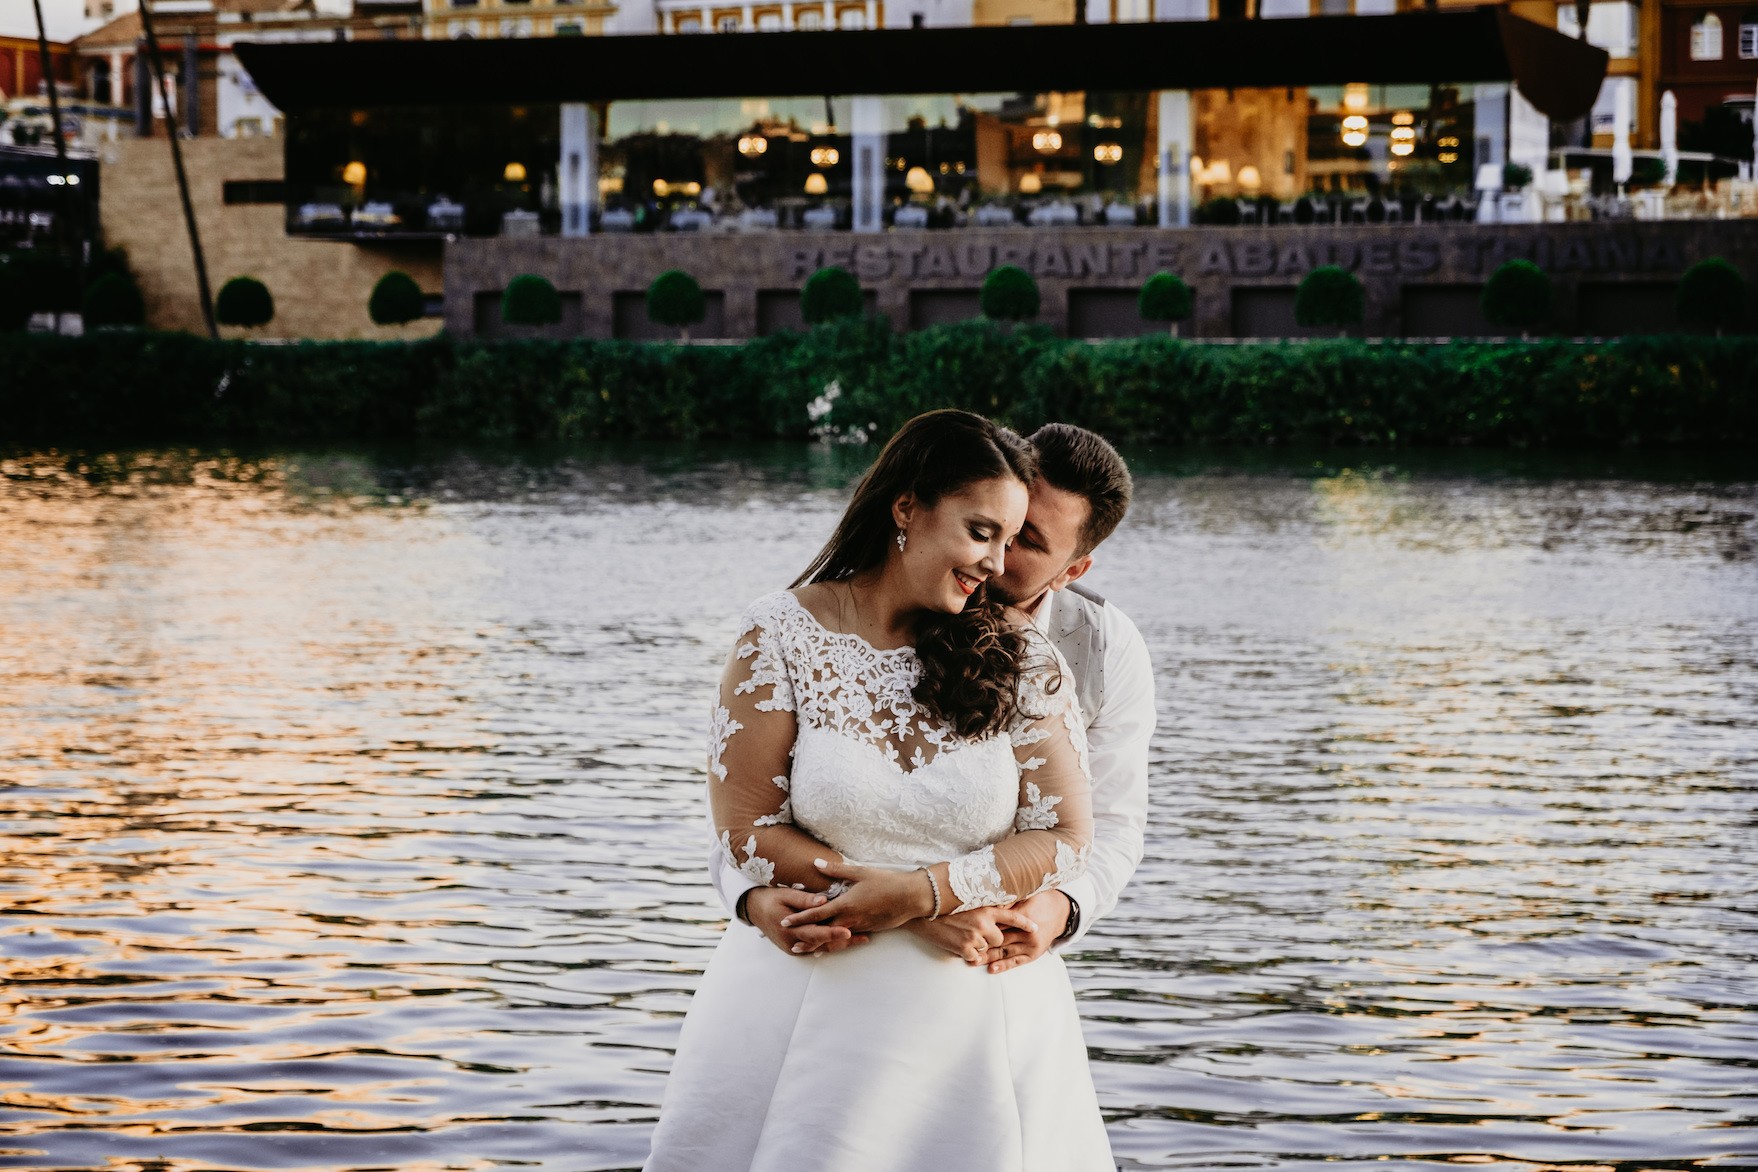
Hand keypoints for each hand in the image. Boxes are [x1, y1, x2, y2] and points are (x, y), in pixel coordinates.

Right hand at [745, 887, 868, 955]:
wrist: (755, 910)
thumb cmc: (771, 898)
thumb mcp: (785, 895)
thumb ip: (804, 899)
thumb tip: (824, 900)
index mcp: (790, 928)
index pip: (815, 933)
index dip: (833, 932)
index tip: (849, 931)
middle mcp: (793, 942)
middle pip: (823, 944)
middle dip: (844, 942)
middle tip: (864, 937)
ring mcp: (794, 948)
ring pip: (822, 949)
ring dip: (842, 945)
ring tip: (862, 939)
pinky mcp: (796, 949)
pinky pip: (817, 948)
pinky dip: (832, 945)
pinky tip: (847, 941)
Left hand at [777, 858, 934, 934]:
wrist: (911, 898)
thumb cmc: (886, 882)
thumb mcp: (860, 872)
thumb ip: (835, 870)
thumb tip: (815, 863)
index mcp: (845, 904)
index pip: (816, 913)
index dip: (800, 918)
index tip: (785, 923)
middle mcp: (850, 919)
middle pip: (823, 932)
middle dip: (807, 939)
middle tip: (791, 945)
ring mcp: (860, 926)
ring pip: (836, 938)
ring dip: (821, 943)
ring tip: (809, 949)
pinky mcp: (869, 929)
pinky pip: (849, 937)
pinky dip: (838, 941)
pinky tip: (834, 943)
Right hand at [907, 904, 1039, 966]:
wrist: (920, 910)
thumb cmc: (940, 897)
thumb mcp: (964, 894)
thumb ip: (980, 896)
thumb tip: (990, 893)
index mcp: (985, 907)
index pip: (1012, 916)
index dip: (1025, 923)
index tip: (1035, 928)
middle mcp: (983, 923)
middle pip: (999, 939)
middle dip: (991, 938)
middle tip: (974, 931)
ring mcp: (974, 937)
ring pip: (986, 949)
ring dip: (977, 945)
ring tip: (961, 934)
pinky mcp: (963, 948)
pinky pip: (973, 957)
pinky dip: (966, 954)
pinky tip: (955, 942)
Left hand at [978, 889, 1069, 974]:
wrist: (1061, 913)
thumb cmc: (1040, 901)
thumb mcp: (1027, 895)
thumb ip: (1010, 900)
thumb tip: (993, 902)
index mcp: (1024, 916)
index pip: (1000, 922)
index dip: (984, 926)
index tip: (969, 928)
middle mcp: (1027, 933)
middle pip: (999, 939)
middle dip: (981, 944)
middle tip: (965, 947)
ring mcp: (1030, 945)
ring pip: (1005, 952)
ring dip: (988, 957)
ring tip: (972, 961)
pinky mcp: (1033, 954)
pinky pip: (1016, 962)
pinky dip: (1003, 966)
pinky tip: (991, 969)